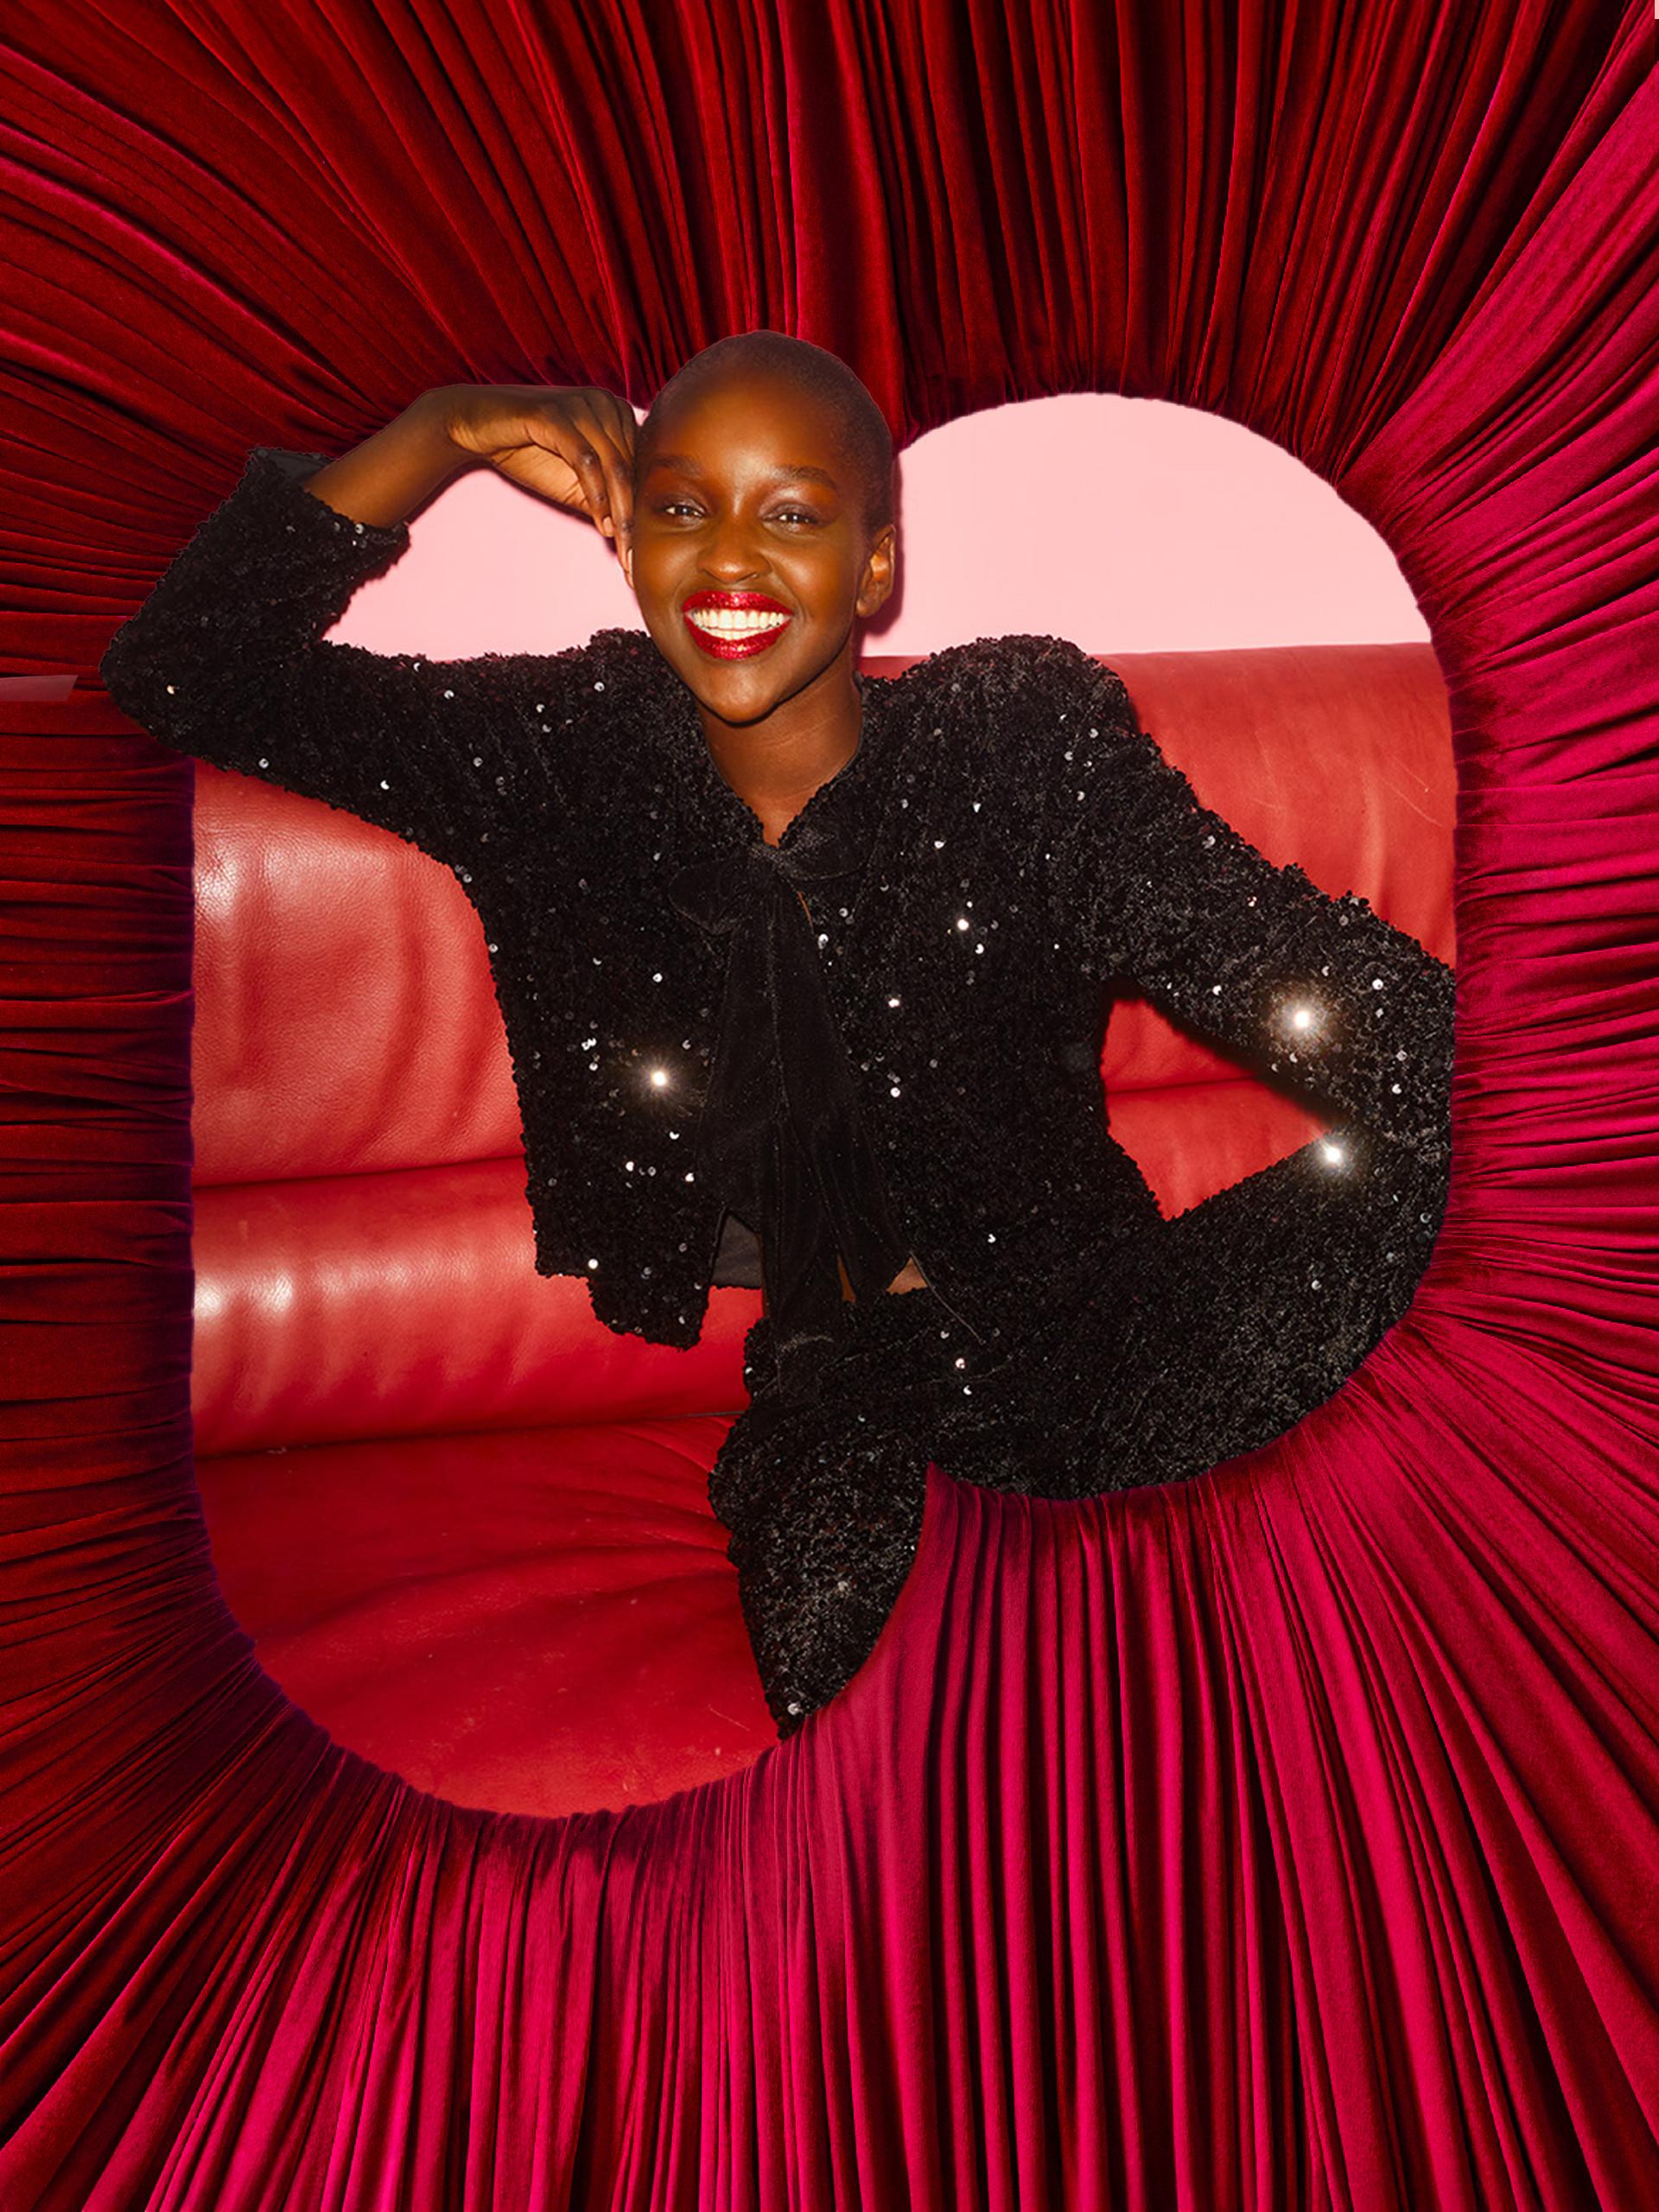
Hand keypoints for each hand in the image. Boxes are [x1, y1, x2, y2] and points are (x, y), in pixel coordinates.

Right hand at [424, 383, 637, 547]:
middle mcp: (606, 403)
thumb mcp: (574, 482)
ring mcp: (582, 405)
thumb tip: (633, 535)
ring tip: (623, 549)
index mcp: (618, 415)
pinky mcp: (557, 413)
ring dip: (620, 513)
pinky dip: (596, 493)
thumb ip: (604, 499)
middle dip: (635, 521)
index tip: (644, 556)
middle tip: (637, 563)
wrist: (477, 426)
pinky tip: (601, 523)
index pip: (639, 469)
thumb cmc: (528, 451)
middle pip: (631, 469)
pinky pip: (586, 458)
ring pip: (614, 465)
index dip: (644, 513)